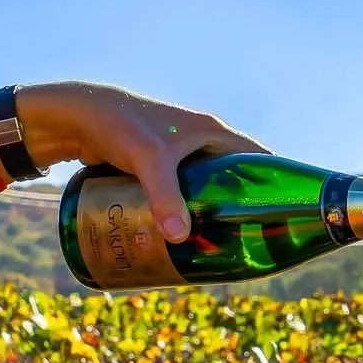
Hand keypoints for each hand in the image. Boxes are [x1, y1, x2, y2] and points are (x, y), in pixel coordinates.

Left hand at [0, 81, 267, 242]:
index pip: (257, 158)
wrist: (77, 117)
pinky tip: (186, 237)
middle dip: (241, 208)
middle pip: (234, 180)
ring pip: (207, 190)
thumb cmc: (120, 127)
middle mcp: (201, 142)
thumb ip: (165, 198)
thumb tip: (179, 240)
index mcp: (213, 132)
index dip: (274, 182)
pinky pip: (183, 195)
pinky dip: (188, 213)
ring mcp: (180, 156)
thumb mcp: (149, 162)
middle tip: (248, 241)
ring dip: (213, 214)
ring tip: (219, 246)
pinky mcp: (159, 169)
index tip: (286, 212)